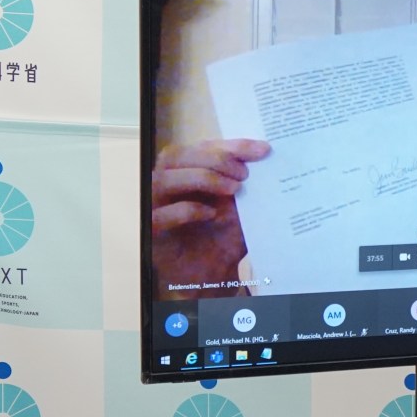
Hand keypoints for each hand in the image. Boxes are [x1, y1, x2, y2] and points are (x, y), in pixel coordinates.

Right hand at [152, 138, 269, 289]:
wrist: (216, 272)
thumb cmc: (224, 234)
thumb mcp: (240, 204)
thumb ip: (244, 180)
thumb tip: (264, 156)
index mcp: (186, 170)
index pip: (201, 147)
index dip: (231, 145)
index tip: (262, 150)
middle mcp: (165, 184)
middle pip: (176, 155)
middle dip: (214, 159)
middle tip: (244, 174)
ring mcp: (154, 207)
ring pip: (163, 180)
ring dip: (201, 178)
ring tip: (233, 189)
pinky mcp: (152, 233)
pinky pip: (159, 216)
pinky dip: (185, 210)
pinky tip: (210, 214)